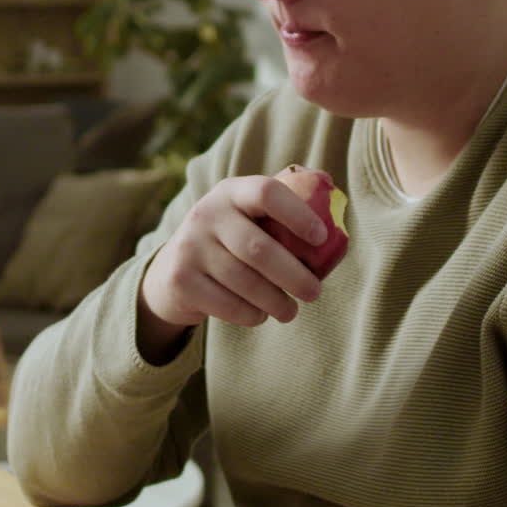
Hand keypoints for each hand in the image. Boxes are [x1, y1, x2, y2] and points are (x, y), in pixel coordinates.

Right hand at [137, 175, 326, 361]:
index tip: (321, 238)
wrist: (172, 271)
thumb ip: (282, 212)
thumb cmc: (231, 242)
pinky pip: (228, 305)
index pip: (266, 192)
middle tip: (315, 293)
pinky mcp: (181, 280)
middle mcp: (206, 213)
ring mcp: (189, 246)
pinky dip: (251, 315)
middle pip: (258, 249)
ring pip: (245, 282)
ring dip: (276, 302)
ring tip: (290, 311)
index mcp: (231, 191)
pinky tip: (260, 314)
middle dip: (294, 276)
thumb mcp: (247, 217)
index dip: (298, 214)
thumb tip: (334, 208)